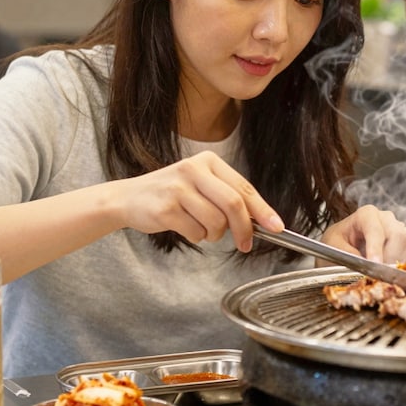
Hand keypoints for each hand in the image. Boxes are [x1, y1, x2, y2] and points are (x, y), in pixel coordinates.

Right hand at [109, 150, 283, 251]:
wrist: (128, 198)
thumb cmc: (171, 194)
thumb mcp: (200, 185)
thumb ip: (228, 197)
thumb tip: (261, 220)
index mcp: (207, 161)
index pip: (244, 188)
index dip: (263, 210)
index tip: (277, 227)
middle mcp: (193, 169)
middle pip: (234, 204)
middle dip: (244, 229)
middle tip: (246, 244)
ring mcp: (178, 188)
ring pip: (216, 223)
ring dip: (213, 235)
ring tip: (199, 227)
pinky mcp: (166, 208)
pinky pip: (196, 233)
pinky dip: (195, 236)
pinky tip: (183, 226)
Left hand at [321, 205, 405, 264]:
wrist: (341, 246)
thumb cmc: (336, 244)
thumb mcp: (332, 248)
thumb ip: (347, 254)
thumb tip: (366, 263)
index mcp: (365, 215)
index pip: (375, 230)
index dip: (376, 248)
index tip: (374, 264)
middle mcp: (385, 217)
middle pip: (398, 235)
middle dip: (389, 257)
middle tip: (377, 271)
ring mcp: (398, 226)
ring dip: (400, 259)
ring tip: (383, 267)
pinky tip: (393, 264)